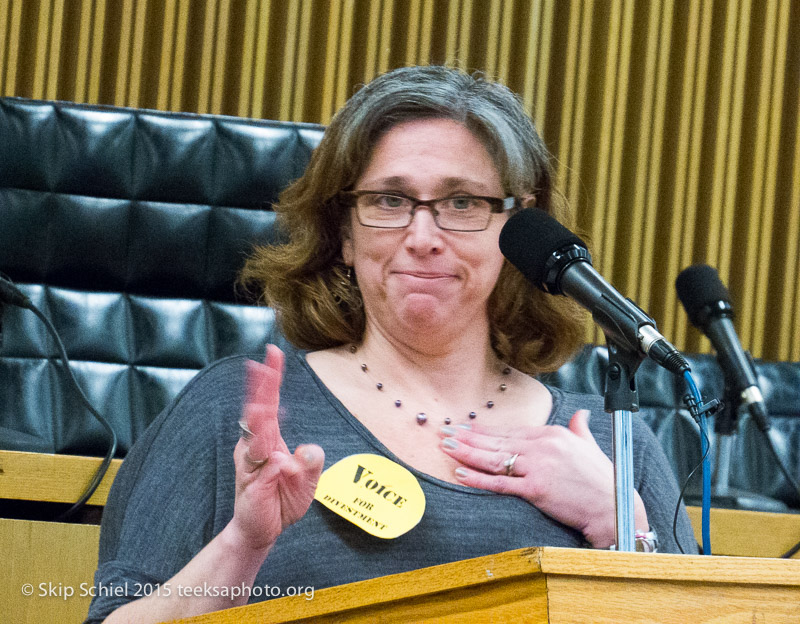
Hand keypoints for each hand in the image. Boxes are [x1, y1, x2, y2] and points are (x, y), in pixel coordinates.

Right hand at [230, 345, 324, 551]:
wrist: (261, 531)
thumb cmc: (283, 499)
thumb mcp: (308, 478)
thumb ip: (312, 461)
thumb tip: (308, 449)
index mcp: (269, 438)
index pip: (270, 402)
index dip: (271, 377)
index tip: (272, 352)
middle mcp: (256, 447)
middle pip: (258, 412)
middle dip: (260, 389)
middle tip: (260, 365)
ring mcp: (252, 465)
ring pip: (256, 438)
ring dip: (261, 423)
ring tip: (263, 407)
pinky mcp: (252, 486)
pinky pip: (265, 470)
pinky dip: (276, 467)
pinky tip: (282, 465)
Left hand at [439, 410, 647, 547]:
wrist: (614, 506)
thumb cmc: (603, 479)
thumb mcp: (589, 446)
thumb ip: (579, 428)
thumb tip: (579, 415)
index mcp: (552, 433)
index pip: (510, 430)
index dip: (484, 430)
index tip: (465, 427)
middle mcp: (542, 446)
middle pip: (496, 441)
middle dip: (468, 437)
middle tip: (445, 432)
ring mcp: (538, 467)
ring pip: (494, 458)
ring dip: (467, 452)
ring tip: (447, 447)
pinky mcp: (536, 489)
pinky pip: (500, 483)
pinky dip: (477, 478)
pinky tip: (460, 473)